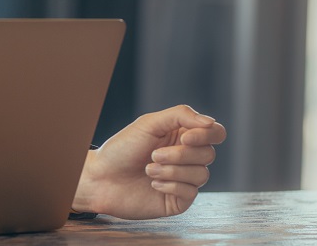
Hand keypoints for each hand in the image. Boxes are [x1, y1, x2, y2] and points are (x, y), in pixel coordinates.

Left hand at [72, 105, 225, 218]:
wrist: (101, 178)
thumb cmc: (122, 148)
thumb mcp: (149, 123)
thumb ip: (181, 116)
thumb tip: (210, 122)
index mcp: (183, 136)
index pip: (215, 133)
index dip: (206, 135)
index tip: (184, 138)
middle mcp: (187, 157)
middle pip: (208, 154)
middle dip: (180, 154)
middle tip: (153, 155)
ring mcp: (184, 179)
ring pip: (202, 174)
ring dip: (172, 170)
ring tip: (148, 169)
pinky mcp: (178, 200)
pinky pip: (191, 192)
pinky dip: (171, 185)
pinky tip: (153, 183)